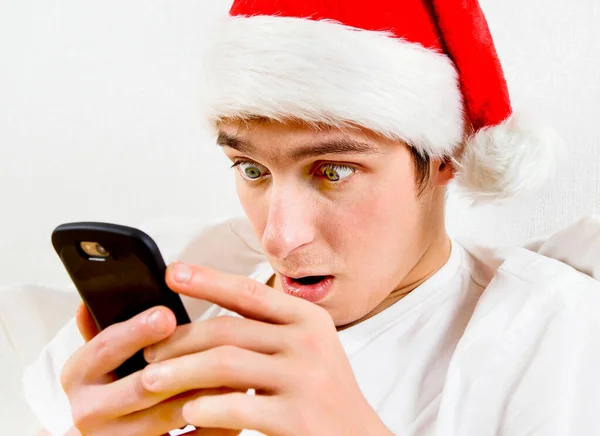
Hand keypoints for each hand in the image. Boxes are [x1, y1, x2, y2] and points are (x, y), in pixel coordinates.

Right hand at [61, 303, 237, 434]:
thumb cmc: (108, 385)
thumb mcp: (98, 356)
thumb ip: (103, 326)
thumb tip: (97, 293)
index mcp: (78, 375)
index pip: (105, 348)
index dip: (137, 331)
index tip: (166, 315)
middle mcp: (90, 410)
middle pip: (141, 386)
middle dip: (180, 364)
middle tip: (215, 346)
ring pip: (167, 417)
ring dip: (204, 393)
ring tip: (236, 371)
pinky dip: (212, 425)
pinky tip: (235, 406)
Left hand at [140, 263, 391, 435]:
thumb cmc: (323, 394)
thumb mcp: (308, 350)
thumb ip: (270, 329)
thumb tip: (208, 320)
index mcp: (308, 319)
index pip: (249, 292)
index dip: (208, 280)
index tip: (173, 272)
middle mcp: (308, 342)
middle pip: (228, 329)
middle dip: (180, 339)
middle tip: (150, 351)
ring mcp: (304, 379)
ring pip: (224, 363)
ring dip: (180, 371)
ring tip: (151, 380)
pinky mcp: (296, 418)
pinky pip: (235, 406)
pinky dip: (204, 407)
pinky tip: (188, 412)